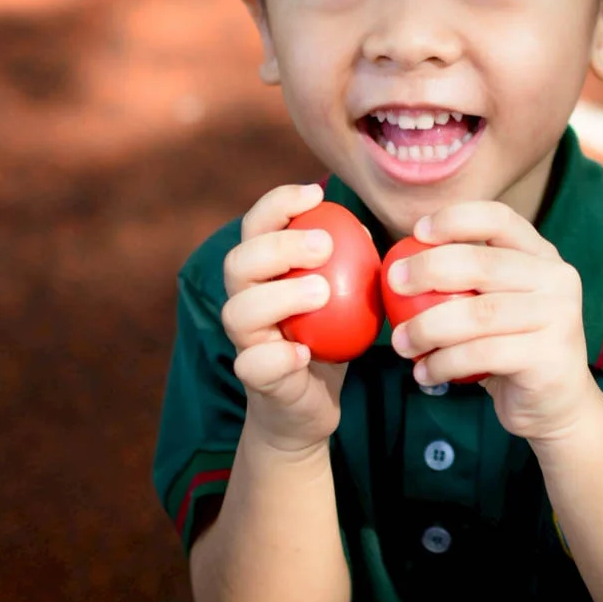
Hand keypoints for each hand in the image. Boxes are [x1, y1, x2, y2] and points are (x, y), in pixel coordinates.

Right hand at [220, 183, 349, 452]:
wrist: (309, 407)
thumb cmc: (327, 339)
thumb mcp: (344, 297)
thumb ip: (348, 265)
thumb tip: (363, 231)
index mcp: (261, 274)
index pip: (255, 227)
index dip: (277, 204)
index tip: (314, 194)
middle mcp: (244, 302)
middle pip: (239, 262)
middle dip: (279, 246)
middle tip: (326, 245)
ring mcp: (246, 342)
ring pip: (239, 311)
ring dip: (279, 296)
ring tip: (321, 293)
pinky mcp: (256, 381)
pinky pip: (254, 365)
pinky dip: (278, 357)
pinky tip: (305, 351)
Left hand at [386, 201, 593, 441]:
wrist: (557, 405)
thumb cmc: (511, 349)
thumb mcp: (493, 306)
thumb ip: (464, 282)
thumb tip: (399, 263)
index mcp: (541, 256)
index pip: (499, 218)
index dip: (455, 218)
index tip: (417, 231)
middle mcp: (557, 279)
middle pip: (482, 263)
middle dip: (428, 270)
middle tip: (395, 285)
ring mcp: (558, 317)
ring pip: (477, 314)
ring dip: (427, 328)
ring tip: (402, 344)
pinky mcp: (549, 356)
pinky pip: (482, 354)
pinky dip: (443, 363)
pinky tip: (425, 373)